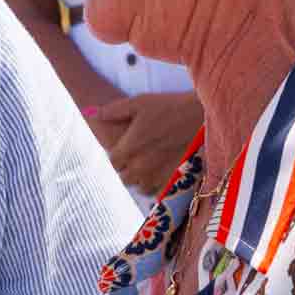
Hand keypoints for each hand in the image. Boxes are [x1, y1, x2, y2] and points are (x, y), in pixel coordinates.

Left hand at [88, 91, 202, 195]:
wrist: (201, 116)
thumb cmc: (169, 106)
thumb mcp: (139, 102)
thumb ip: (114, 110)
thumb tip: (93, 113)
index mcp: (131, 147)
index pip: (114, 161)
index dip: (117, 156)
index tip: (124, 149)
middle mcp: (142, 165)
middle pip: (125, 178)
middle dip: (127, 168)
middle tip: (136, 158)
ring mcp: (159, 174)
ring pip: (141, 187)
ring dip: (141, 179)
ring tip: (147, 167)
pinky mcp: (175, 179)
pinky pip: (159, 192)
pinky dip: (157, 185)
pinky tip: (161, 174)